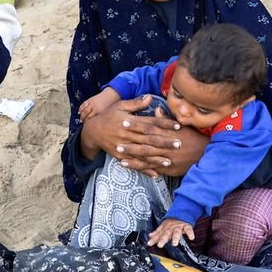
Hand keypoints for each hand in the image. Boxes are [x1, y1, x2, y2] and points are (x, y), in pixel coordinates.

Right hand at [77, 87, 121, 121]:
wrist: (111, 95)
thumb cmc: (110, 105)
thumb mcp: (106, 113)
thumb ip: (101, 118)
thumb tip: (96, 125)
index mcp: (99, 111)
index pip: (90, 119)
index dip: (87, 123)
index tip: (86, 126)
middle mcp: (95, 107)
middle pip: (85, 115)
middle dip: (83, 120)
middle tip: (82, 123)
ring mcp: (92, 103)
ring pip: (83, 110)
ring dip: (81, 115)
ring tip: (81, 119)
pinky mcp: (90, 99)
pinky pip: (83, 104)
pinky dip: (81, 108)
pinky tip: (79, 112)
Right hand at [78, 94, 208, 177]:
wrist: (92, 131)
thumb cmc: (108, 116)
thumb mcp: (120, 106)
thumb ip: (136, 103)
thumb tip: (150, 97)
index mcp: (129, 122)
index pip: (150, 123)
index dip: (164, 124)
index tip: (178, 126)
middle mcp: (127, 135)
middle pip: (148, 139)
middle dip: (164, 142)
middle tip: (179, 144)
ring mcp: (123, 147)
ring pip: (142, 154)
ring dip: (156, 158)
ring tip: (169, 161)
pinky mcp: (120, 157)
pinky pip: (134, 164)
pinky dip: (144, 170)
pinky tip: (155, 174)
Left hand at [148, 218, 193, 248]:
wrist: (182, 211)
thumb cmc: (173, 221)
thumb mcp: (164, 225)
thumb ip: (157, 232)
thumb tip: (150, 236)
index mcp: (165, 228)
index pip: (158, 234)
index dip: (153, 239)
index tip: (149, 244)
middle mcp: (171, 227)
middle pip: (166, 233)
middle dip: (163, 239)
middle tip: (160, 245)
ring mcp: (178, 226)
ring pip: (176, 232)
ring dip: (175, 237)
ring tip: (174, 243)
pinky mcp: (186, 225)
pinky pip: (188, 229)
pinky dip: (190, 233)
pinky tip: (191, 237)